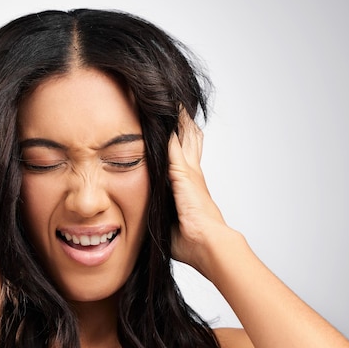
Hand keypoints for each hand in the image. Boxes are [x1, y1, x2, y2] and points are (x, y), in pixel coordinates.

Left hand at [168, 109, 227, 272]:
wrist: (208, 245)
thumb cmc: (192, 243)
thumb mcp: (170, 225)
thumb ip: (160, 217)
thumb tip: (140, 222)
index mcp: (191, 188)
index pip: (185, 160)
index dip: (181, 146)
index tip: (177, 133)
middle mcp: (192, 175)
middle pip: (188, 143)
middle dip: (182, 127)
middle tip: (178, 107)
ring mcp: (190, 172)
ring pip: (183, 139)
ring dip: (179, 122)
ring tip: (174, 102)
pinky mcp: (184, 173)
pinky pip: (175, 144)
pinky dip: (173, 129)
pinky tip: (169, 113)